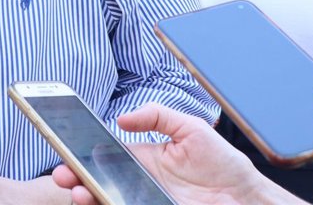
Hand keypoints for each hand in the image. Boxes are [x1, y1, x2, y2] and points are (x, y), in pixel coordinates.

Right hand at [50, 104, 300, 204]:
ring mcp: (145, 202)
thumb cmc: (223, 163)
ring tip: (79, 194)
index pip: (103, 157)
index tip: (64, 151)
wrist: (248, 198)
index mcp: (143, 159)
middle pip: (98, 182)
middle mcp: (139, 184)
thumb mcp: (190, 128)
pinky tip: (102, 202)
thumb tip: (121, 118)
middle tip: (63, 177)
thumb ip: (157, 116)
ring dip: (87, 199)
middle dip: (75, 179)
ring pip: (107, 201)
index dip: (81, 155)